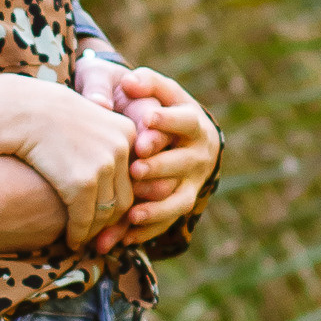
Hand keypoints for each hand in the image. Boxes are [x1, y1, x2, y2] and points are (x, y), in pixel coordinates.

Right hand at [0, 72, 134, 248]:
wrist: (20, 110)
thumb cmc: (46, 114)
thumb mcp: (87, 119)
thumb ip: (104, 142)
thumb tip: (109, 173)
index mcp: (127, 131)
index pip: (133, 177)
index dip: (119, 199)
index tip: (106, 214)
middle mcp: (121, 148)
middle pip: (124, 198)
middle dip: (110, 222)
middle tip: (97, 235)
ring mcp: (103, 165)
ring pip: (106, 213)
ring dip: (94, 231)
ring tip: (82, 238)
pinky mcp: (82, 182)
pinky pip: (84, 218)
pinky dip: (78, 233)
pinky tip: (71, 240)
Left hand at [89, 64, 222, 243]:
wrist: (169, 136)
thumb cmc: (153, 106)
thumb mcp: (152, 90)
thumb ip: (143, 82)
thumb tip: (129, 81)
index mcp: (193, 123)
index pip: (185, 120)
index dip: (168, 121)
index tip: (147, 119)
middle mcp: (198, 156)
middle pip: (182, 163)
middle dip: (159, 167)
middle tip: (136, 169)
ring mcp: (191, 184)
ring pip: (177, 199)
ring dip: (156, 208)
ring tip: (132, 214)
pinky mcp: (178, 205)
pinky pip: (165, 223)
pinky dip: (145, 231)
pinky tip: (123, 239)